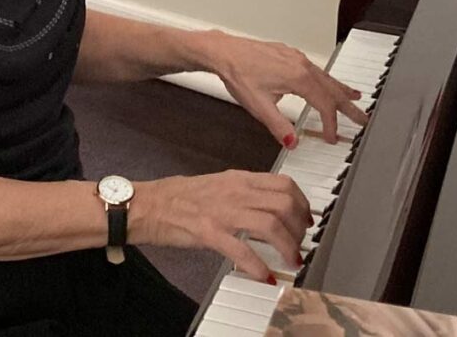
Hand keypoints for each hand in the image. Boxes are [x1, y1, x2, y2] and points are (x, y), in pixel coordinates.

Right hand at [133, 171, 311, 282]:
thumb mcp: (218, 185)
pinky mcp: (209, 232)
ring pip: (270, 224)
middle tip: (301, 243)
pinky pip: (242, 250)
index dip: (302, 204)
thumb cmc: (180, 196)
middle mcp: (235, 191)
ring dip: (287, 246)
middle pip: (284, 204)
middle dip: (300, 227)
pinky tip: (265, 277)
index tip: (306, 219)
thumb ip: (244, 192)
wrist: (149, 204)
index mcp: (239, 179)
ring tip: (291, 261)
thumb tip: (268, 205)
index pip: (284, 184)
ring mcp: (223, 211)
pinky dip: (259, 266)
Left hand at [199, 30, 367, 146]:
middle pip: (332, 89)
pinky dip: (327, 79)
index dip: (330, 124)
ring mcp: (296, 57)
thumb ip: (278, 126)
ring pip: (325, 77)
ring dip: (340, 90)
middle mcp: (301, 65)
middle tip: (363, 118)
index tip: (332, 137)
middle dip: (348, 106)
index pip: (324, 105)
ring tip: (354, 98)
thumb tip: (293, 142)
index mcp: (297, 78)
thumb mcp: (258, 106)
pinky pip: (315, 69)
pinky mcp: (289, 54)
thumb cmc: (238, 73)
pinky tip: (326, 81)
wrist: (224, 52)